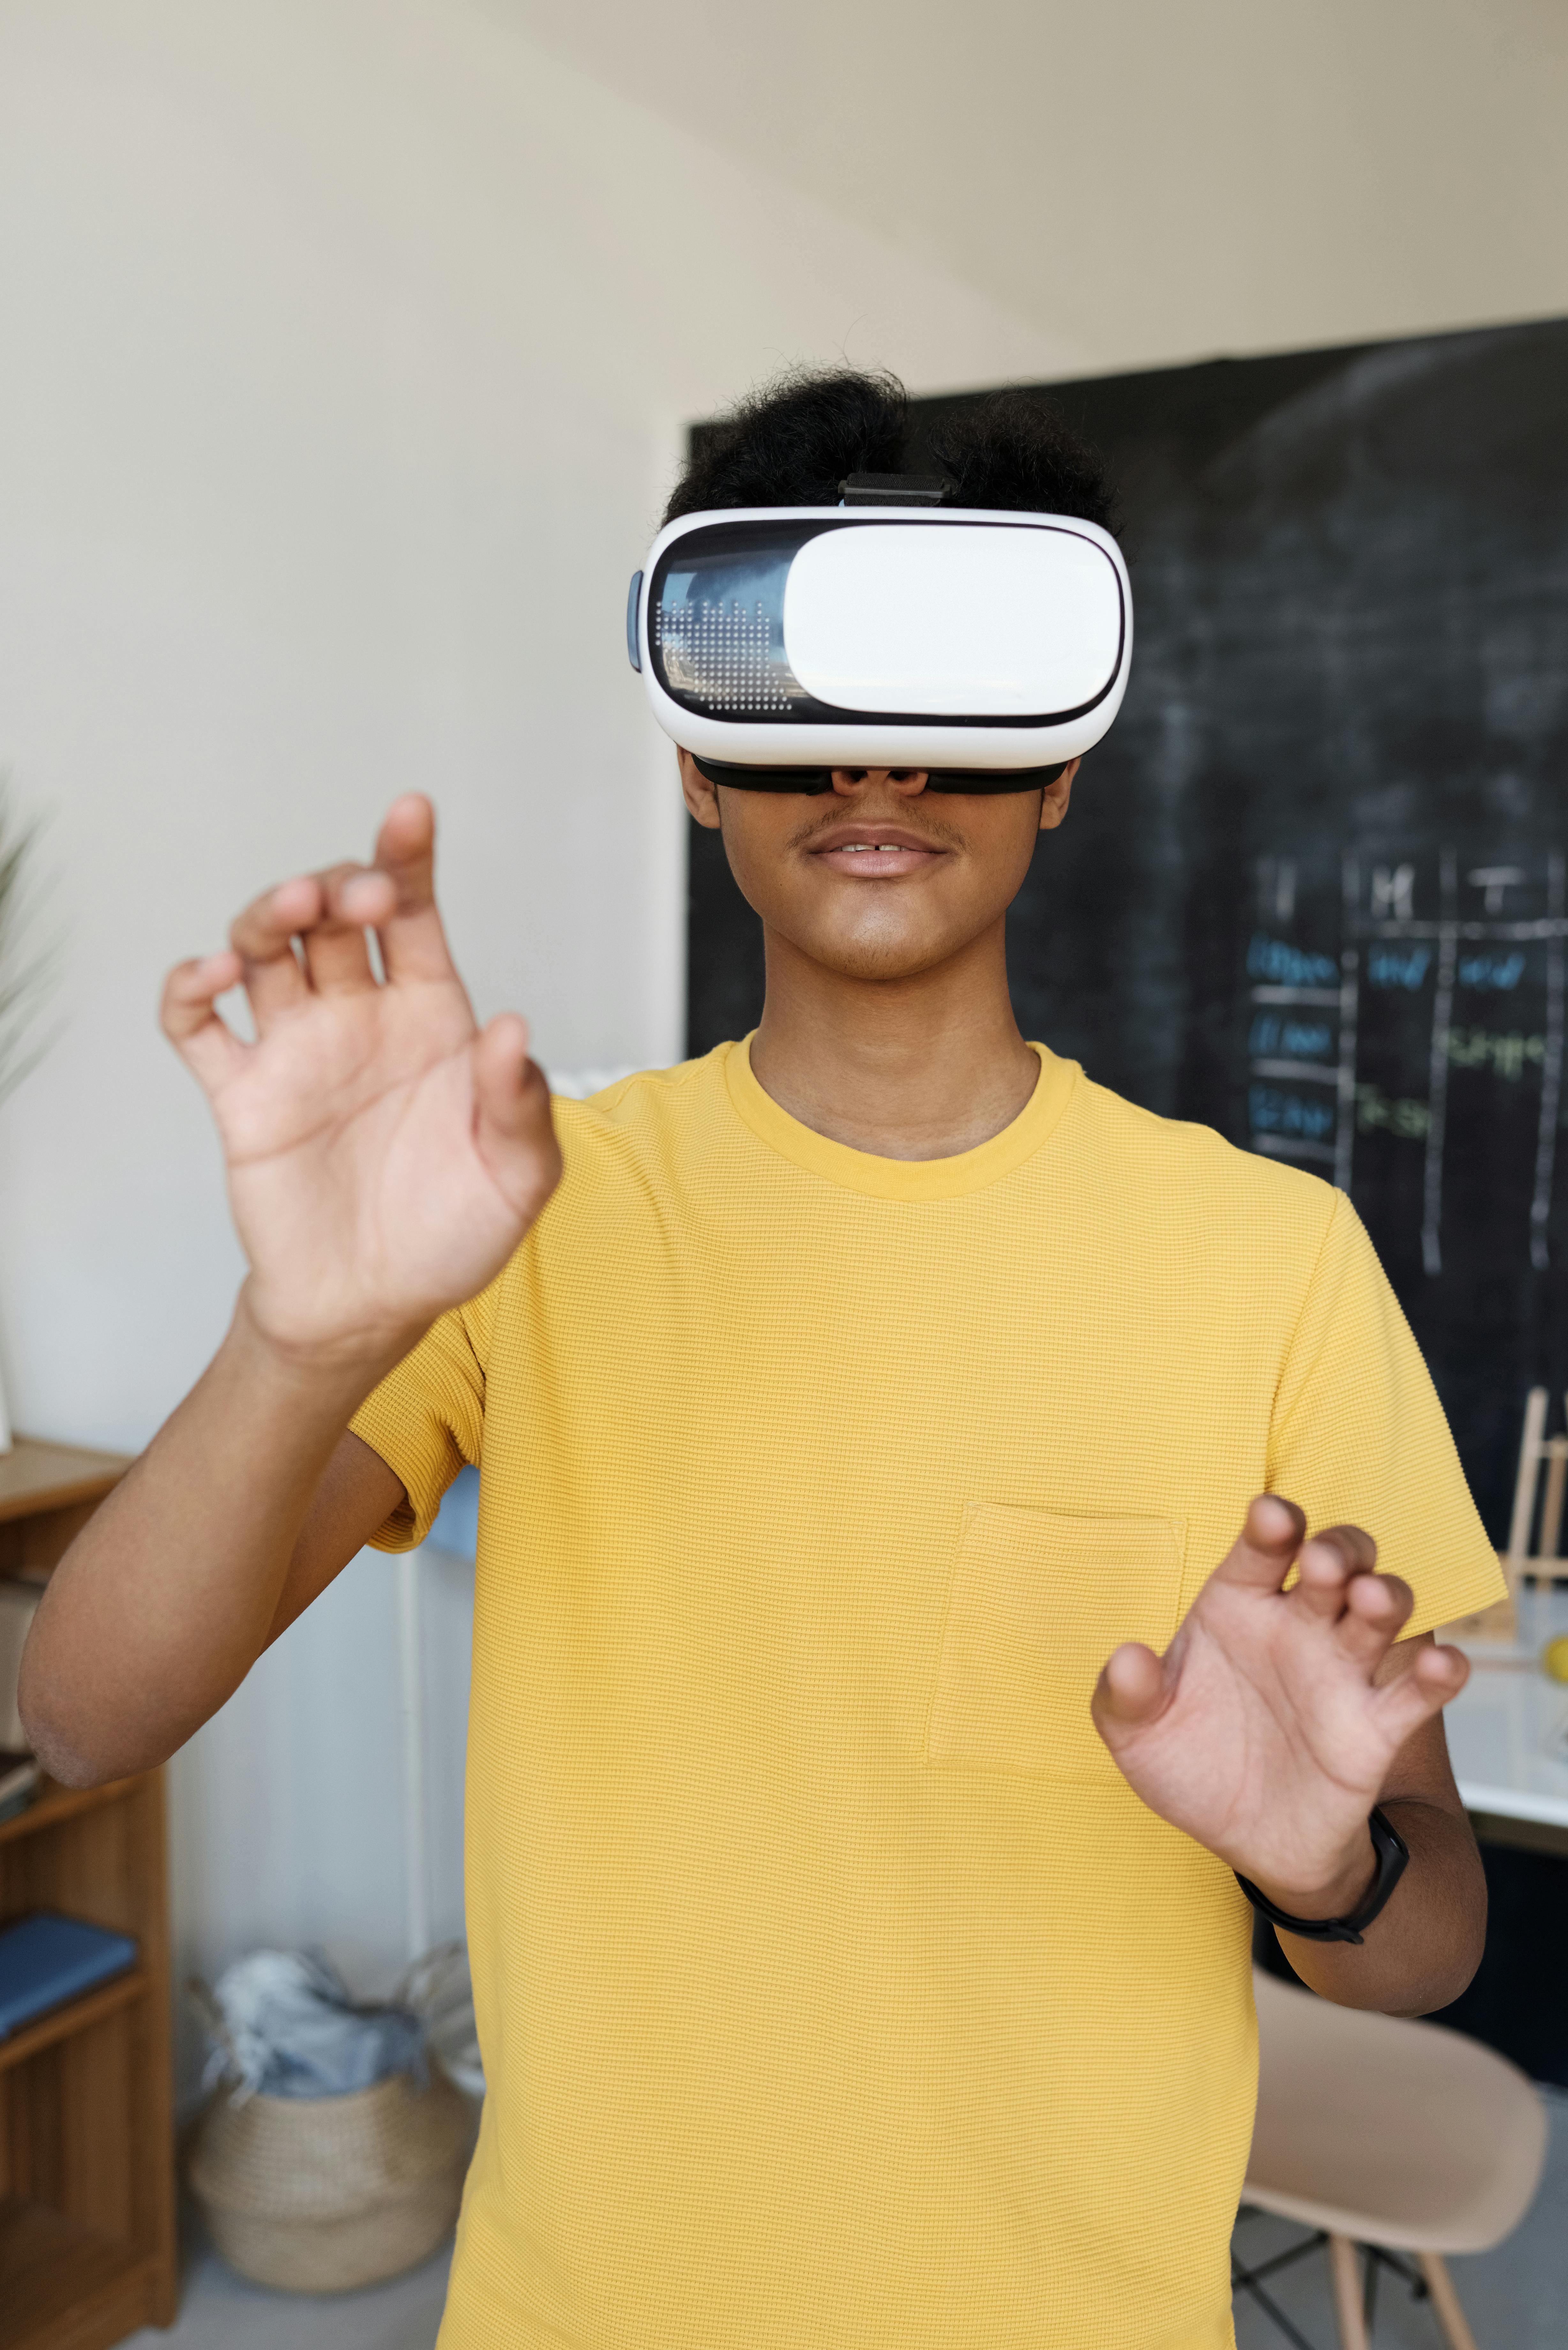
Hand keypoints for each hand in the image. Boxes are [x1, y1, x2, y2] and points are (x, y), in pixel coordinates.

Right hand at [161, 795, 560, 1369]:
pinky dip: (191, 988)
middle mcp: (360, 1018)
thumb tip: (514, 1031)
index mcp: (432, 1019)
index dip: (408, 861)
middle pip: (335, 916)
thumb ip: (520, 1106)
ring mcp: (296, 1051)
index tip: (410, 812)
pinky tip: (212, 976)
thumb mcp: (518, 1178)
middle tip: (357, 895)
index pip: (416, 916)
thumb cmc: (455, 1234)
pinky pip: (197, 1025)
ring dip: (268, 914)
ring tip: (292, 907)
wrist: (377, 1305)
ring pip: (265, 949)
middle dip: (341, 885)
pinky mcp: (242, 1095)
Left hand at [1090, 1496, 1469, 1915]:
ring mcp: (1341, 1672)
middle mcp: (1296, 1626)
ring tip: (1369, 1598)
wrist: (1241, 1838)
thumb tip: (1126, 1658)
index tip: (1273, 1518)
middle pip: (1336, 1560)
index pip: (1261, 1548)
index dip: (1272, 1525)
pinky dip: (1438, 1673)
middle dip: (1339, 1549)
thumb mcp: (1138, 1735)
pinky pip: (1418, 1691)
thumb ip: (1126, 1696)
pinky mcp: (1375, 1727)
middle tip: (1322, 1565)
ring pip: (1382, 1611)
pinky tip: (1441, 1664)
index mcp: (1238, 1606)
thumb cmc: (1190, 1765)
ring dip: (1386, 1595)